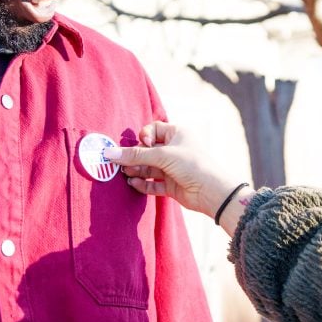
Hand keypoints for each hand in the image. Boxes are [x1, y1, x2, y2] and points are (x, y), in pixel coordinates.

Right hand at [103, 122, 252, 221]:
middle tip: (124, 164)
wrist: (211, 192)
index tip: (144, 144)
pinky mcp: (172, 185)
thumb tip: (109, 153)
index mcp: (177, 134)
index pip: (153, 129)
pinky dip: (143, 183)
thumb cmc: (192, 165)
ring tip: (127, 174)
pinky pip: (153, 183)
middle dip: (135, 157)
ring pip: (149, 167)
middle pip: (148, 150)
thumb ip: (135, 155)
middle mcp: (175, 149)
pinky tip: (134, 183)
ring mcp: (173, 168)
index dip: (144, 136)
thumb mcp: (163, 156)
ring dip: (137, 170)